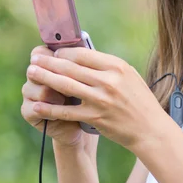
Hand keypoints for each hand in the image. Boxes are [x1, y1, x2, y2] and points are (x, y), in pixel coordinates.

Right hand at [21, 45, 85, 147]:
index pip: (40, 52)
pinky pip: (34, 108)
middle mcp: (36, 76)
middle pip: (35, 67)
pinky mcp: (29, 112)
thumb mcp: (89, 78)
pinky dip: (48, 111)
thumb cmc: (90, 96)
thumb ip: (83, 63)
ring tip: (65, 99)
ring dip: (51, 93)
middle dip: (54, 74)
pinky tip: (57, 114)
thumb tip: (84, 44)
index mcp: (48, 63)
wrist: (83, 126)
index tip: (65, 58)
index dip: (51, 55)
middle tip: (71, 80)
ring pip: (35, 87)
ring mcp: (30, 93)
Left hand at [25, 47, 171, 148]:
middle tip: (34, 59)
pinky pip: (67, 111)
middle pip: (70, 67)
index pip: (83, 54)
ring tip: (31, 73)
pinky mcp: (94, 118)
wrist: (150, 129)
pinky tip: (38, 104)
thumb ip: (108, 66)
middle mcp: (108, 81)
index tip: (54, 53)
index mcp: (116, 67)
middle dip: (49, 62)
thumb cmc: (140, 101)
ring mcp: (100, 100)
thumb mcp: (129, 76)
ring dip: (45, 78)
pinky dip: (50, 108)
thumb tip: (83, 56)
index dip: (64, 52)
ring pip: (65, 85)